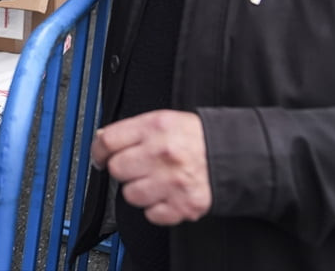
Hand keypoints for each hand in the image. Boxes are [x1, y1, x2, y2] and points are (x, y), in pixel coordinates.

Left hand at [91, 110, 211, 225]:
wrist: (236, 156)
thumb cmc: (198, 138)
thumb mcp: (165, 120)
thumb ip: (133, 129)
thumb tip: (102, 139)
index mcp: (156, 128)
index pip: (109, 141)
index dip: (98, 150)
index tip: (99, 156)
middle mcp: (163, 154)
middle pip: (117, 169)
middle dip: (123, 170)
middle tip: (137, 167)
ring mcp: (173, 181)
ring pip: (131, 195)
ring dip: (139, 190)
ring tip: (154, 181)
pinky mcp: (184, 205)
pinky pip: (152, 214)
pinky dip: (156, 208)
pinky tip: (166, 194)